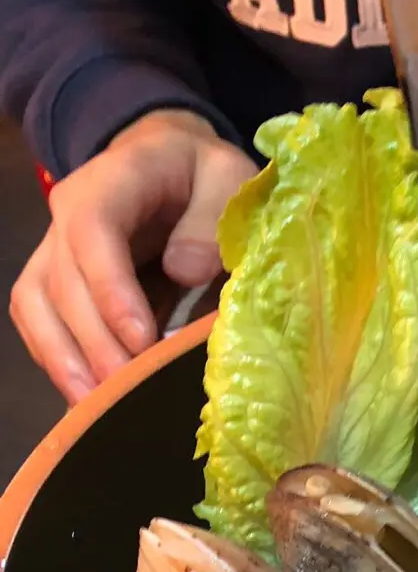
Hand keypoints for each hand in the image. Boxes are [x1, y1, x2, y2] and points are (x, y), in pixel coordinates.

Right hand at [10, 109, 256, 404]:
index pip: (93, 234)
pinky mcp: (55, 281)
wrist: (171, 162)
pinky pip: (40, 323)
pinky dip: (58, 361)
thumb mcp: (226, 178)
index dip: (111, 289)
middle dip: (94, 343)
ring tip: (98, 409)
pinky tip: (87, 400)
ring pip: (38, 307)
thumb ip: (209, 220)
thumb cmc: (203, 173)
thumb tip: (184, 271)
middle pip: (62, 282)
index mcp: (112, 181)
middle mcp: (68, 215)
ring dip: (65, 361)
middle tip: (129, 392)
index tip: (141, 338)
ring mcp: (55, 250)